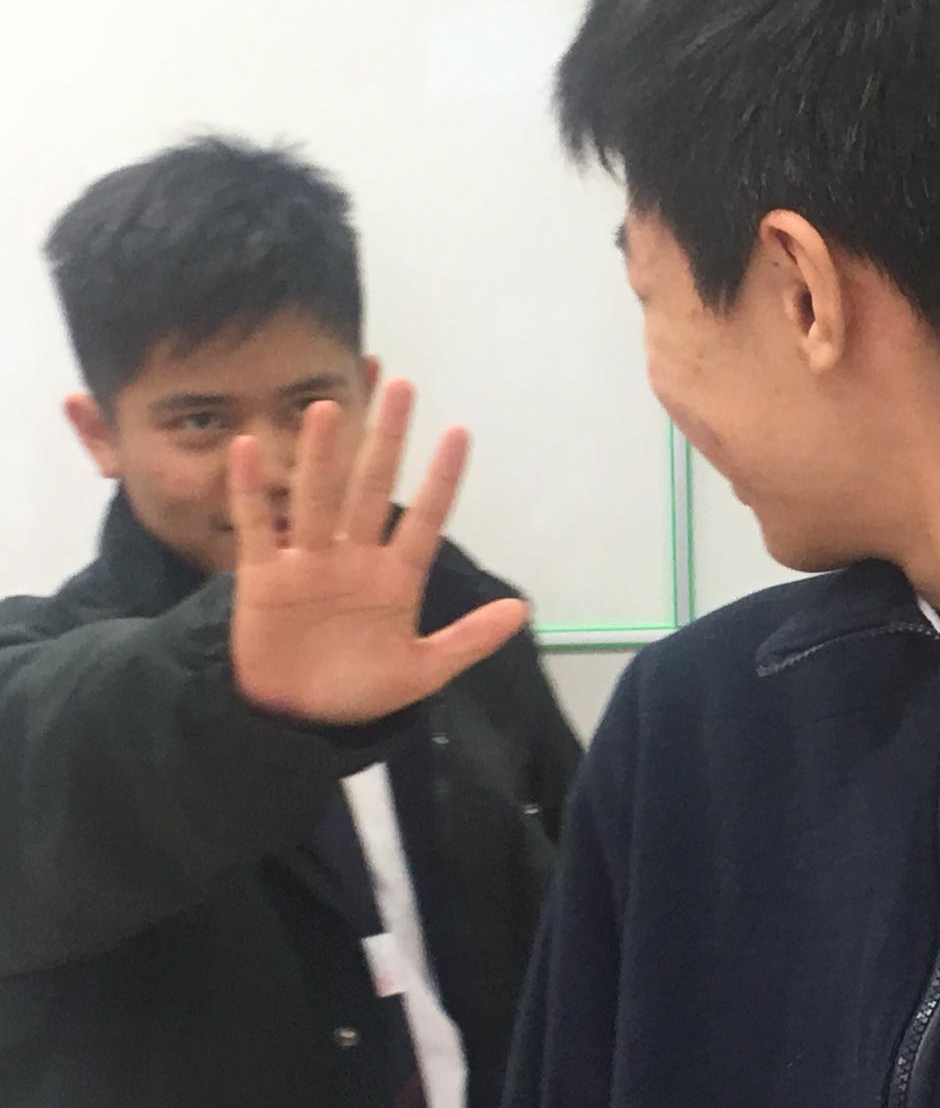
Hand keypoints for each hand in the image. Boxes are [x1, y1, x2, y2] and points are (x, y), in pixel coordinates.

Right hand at [227, 380, 528, 723]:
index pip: (425, 518)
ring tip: (328, 407)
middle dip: (386, 439)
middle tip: (400, 385)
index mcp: (396, 577)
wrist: (296, 722)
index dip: (441, 479)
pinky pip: (255, 526)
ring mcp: (308, 563)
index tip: (459, 432)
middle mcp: (354, 557)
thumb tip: (522, 610)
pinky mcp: (263, 577)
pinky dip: (251, 491)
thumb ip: (469, 639)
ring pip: (318, 496)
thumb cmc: (359, 693)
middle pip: (372, 487)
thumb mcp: (422, 671)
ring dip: (322, 454)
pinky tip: (249, 449)